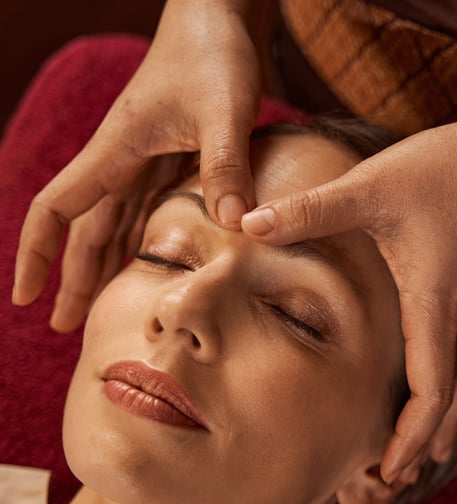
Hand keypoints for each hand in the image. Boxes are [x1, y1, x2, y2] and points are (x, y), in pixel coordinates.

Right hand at [13, 0, 260, 330]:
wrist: (222, 13)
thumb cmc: (215, 52)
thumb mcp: (224, 110)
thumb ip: (226, 165)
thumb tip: (234, 226)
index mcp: (118, 148)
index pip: (59, 208)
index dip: (38, 255)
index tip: (26, 297)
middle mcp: (123, 157)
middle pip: (86, 227)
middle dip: (72, 276)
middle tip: (66, 325)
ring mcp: (146, 157)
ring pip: (114, 221)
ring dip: (102, 263)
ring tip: (97, 303)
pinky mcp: (173, 155)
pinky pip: (146, 207)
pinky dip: (140, 238)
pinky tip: (145, 261)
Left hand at [241, 113, 456, 482]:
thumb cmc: (446, 167)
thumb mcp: (373, 186)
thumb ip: (310, 209)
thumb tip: (247, 223)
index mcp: (434, 304)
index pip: (430, 393)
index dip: (409, 438)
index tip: (387, 473)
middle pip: (449, 400)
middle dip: (422, 444)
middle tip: (394, 479)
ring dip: (442, 421)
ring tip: (423, 457)